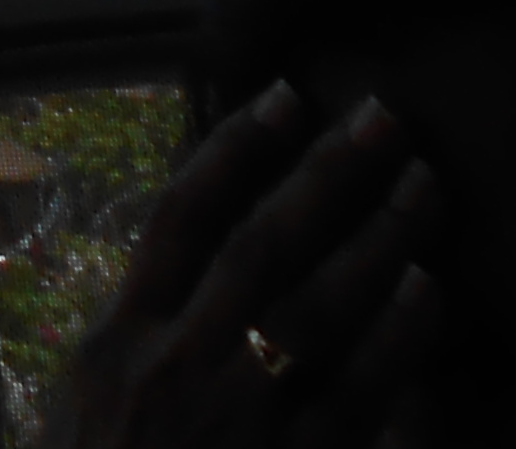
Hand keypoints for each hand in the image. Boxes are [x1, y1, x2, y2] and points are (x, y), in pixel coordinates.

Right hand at [60, 85, 439, 448]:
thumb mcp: (88, 414)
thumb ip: (138, 348)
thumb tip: (191, 280)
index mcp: (117, 343)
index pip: (179, 219)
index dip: (234, 152)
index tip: (283, 98)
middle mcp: (175, 366)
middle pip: (261, 243)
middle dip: (326, 173)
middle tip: (384, 115)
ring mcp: (238, 419)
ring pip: (318, 303)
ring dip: (378, 236)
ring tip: (424, 185)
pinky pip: (358, 388)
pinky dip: (396, 334)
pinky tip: (427, 289)